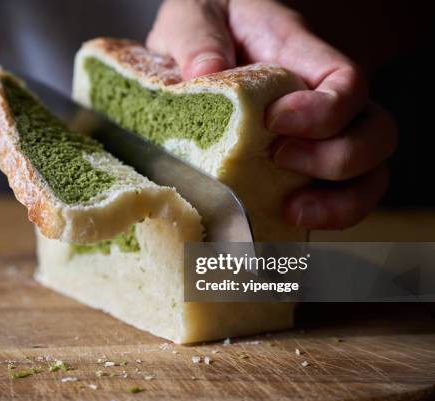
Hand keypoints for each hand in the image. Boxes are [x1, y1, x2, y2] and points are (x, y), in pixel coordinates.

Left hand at [147, 0, 397, 228]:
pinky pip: (332, 199)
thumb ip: (196, 38)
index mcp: (299, 58)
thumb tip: (205, 75)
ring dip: (340, 202)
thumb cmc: (201, 28)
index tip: (274, 122)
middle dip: (338, 157)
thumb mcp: (191, 16)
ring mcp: (314, 139)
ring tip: (290, 209)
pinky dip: (322, 219)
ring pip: (367, 175)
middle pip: (376, 133)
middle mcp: (319, 101)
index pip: (347, 82)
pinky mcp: (295, 170)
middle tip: (280, 158)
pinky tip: (283, 219)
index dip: (326, 110)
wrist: (187, 52)